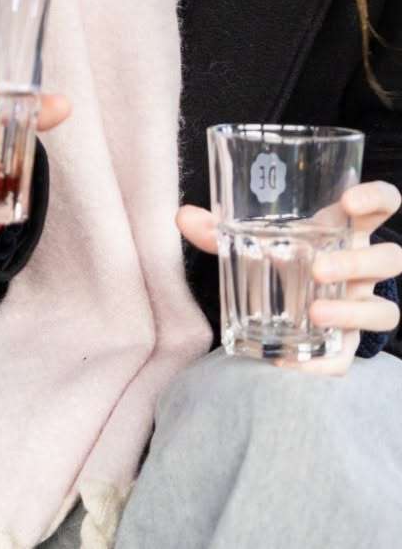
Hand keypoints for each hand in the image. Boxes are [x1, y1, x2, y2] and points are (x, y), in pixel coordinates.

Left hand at [177, 181, 401, 375]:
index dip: (376, 198)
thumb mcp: (254, 237)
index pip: (383, 203)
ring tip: (314, 313)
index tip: (349, 201)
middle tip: (318, 268)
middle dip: (358, 262)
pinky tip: (290, 362)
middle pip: (390, 259)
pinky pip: (349, 357)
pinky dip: (323, 364)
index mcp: (346, 229)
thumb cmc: (282, 255)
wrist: (296, 300)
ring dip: (352, 312)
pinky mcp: (347, 344)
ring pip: (385, 311)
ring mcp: (360, 305)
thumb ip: (219, 228)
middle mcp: (363, 266)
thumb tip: (182, 216)